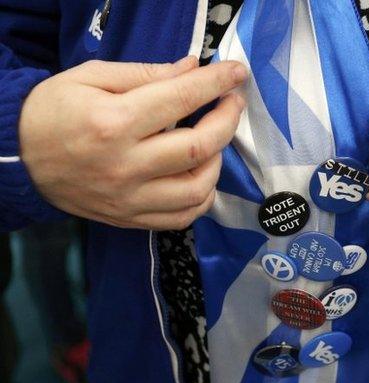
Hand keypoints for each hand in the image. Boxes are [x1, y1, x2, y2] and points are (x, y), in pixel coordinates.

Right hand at [19, 57, 247, 229]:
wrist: (18, 159)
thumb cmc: (53, 111)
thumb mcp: (91, 77)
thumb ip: (145, 74)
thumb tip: (192, 69)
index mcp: (114, 122)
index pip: (181, 99)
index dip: (216, 83)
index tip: (237, 73)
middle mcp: (125, 165)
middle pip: (199, 148)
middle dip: (227, 120)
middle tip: (232, 102)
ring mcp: (129, 198)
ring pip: (198, 189)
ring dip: (218, 162)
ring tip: (213, 142)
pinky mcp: (129, 218)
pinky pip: (182, 217)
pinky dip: (202, 197)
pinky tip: (200, 175)